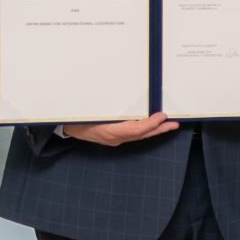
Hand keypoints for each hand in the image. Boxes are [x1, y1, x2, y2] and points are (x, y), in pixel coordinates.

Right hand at [64, 112, 178, 145]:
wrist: (66, 128)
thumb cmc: (75, 117)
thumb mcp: (89, 111)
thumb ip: (106, 109)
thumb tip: (126, 99)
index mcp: (107, 131)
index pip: (133, 130)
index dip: (149, 124)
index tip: (161, 117)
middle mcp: (113, 137)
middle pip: (140, 134)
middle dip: (158, 129)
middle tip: (173, 124)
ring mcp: (114, 139)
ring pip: (139, 136)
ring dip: (155, 130)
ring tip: (169, 125)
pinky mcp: (115, 138)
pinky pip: (133, 135)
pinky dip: (145, 130)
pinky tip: (154, 127)